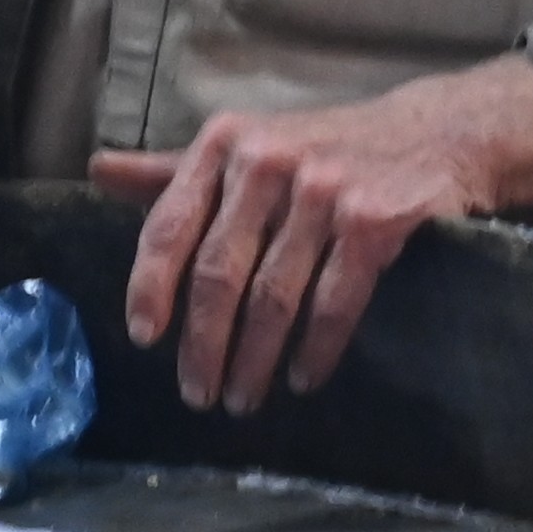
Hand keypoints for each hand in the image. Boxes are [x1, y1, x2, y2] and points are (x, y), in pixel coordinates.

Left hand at [91, 59, 532, 416]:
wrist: (435, 133)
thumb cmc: (325, 148)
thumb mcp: (246, 146)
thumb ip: (173, 171)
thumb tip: (98, 171)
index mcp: (224, 144)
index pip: (169, 226)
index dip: (151, 288)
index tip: (144, 339)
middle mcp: (267, 163)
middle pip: (218, 274)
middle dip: (203, 345)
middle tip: (198, 394)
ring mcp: (323, 191)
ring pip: (273, 297)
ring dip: (254, 360)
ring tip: (243, 398)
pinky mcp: (374, 220)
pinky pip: (334, 303)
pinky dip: (315, 350)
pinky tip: (302, 377)